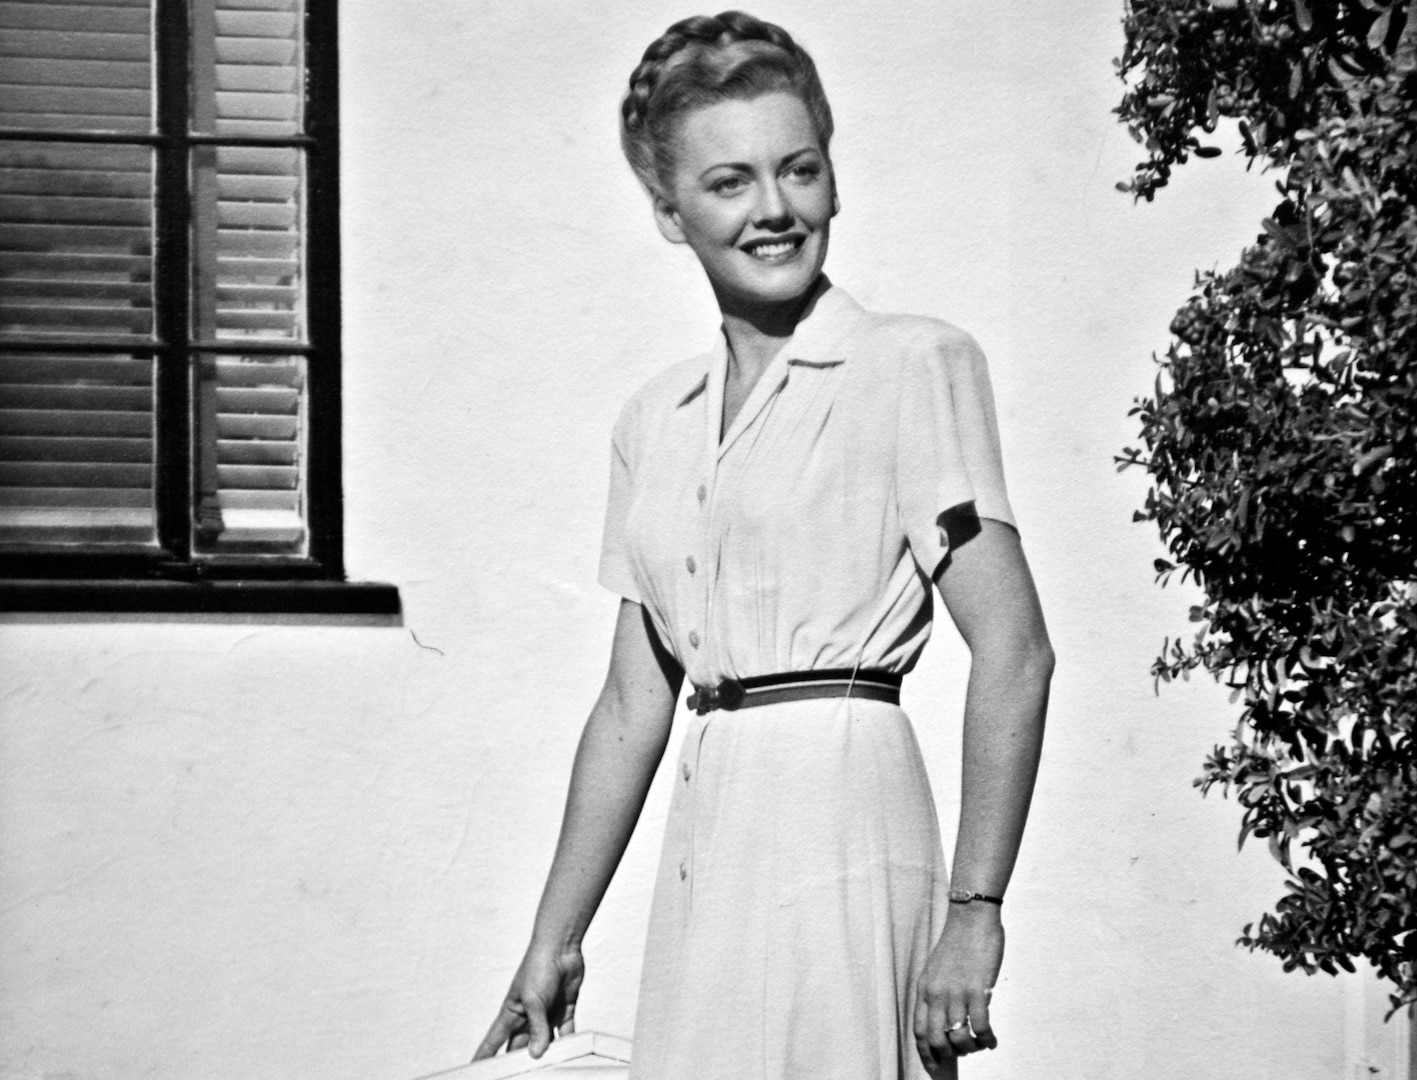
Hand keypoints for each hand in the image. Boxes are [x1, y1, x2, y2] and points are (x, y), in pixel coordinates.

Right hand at [472, 942, 583, 1061]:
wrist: (561, 947)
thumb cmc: (538, 966)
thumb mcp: (533, 1000)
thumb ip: (536, 1028)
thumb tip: (536, 1054)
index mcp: (512, 1013)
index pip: (494, 1040)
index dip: (485, 1055)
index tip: (477, 1071)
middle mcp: (528, 1016)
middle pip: (520, 1046)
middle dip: (519, 1061)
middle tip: (520, 1074)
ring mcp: (547, 1013)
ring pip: (545, 1042)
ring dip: (547, 1053)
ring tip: (549, 1069)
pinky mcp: (564, 1009)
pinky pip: (567, 1031)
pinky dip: (570, 1041)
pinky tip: (572, 1052)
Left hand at [913, 905, 1003, 1075]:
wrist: (971, 918)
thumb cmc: (957, 943)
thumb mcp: (936, 969)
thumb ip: (936, 993)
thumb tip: (943, 1019)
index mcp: (924, 989)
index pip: (919, 1030)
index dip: (925, 1053)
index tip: (934, 1067)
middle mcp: (936, 994)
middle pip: (936, 1039)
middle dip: (949, 1055)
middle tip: (962, 1055)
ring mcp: (956, 992)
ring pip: (959, 1037)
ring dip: (971, 1048)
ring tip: (980, 1044)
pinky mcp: (977, 989)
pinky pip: (980, 1026)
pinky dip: (987, 1039)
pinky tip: (992, 1041)